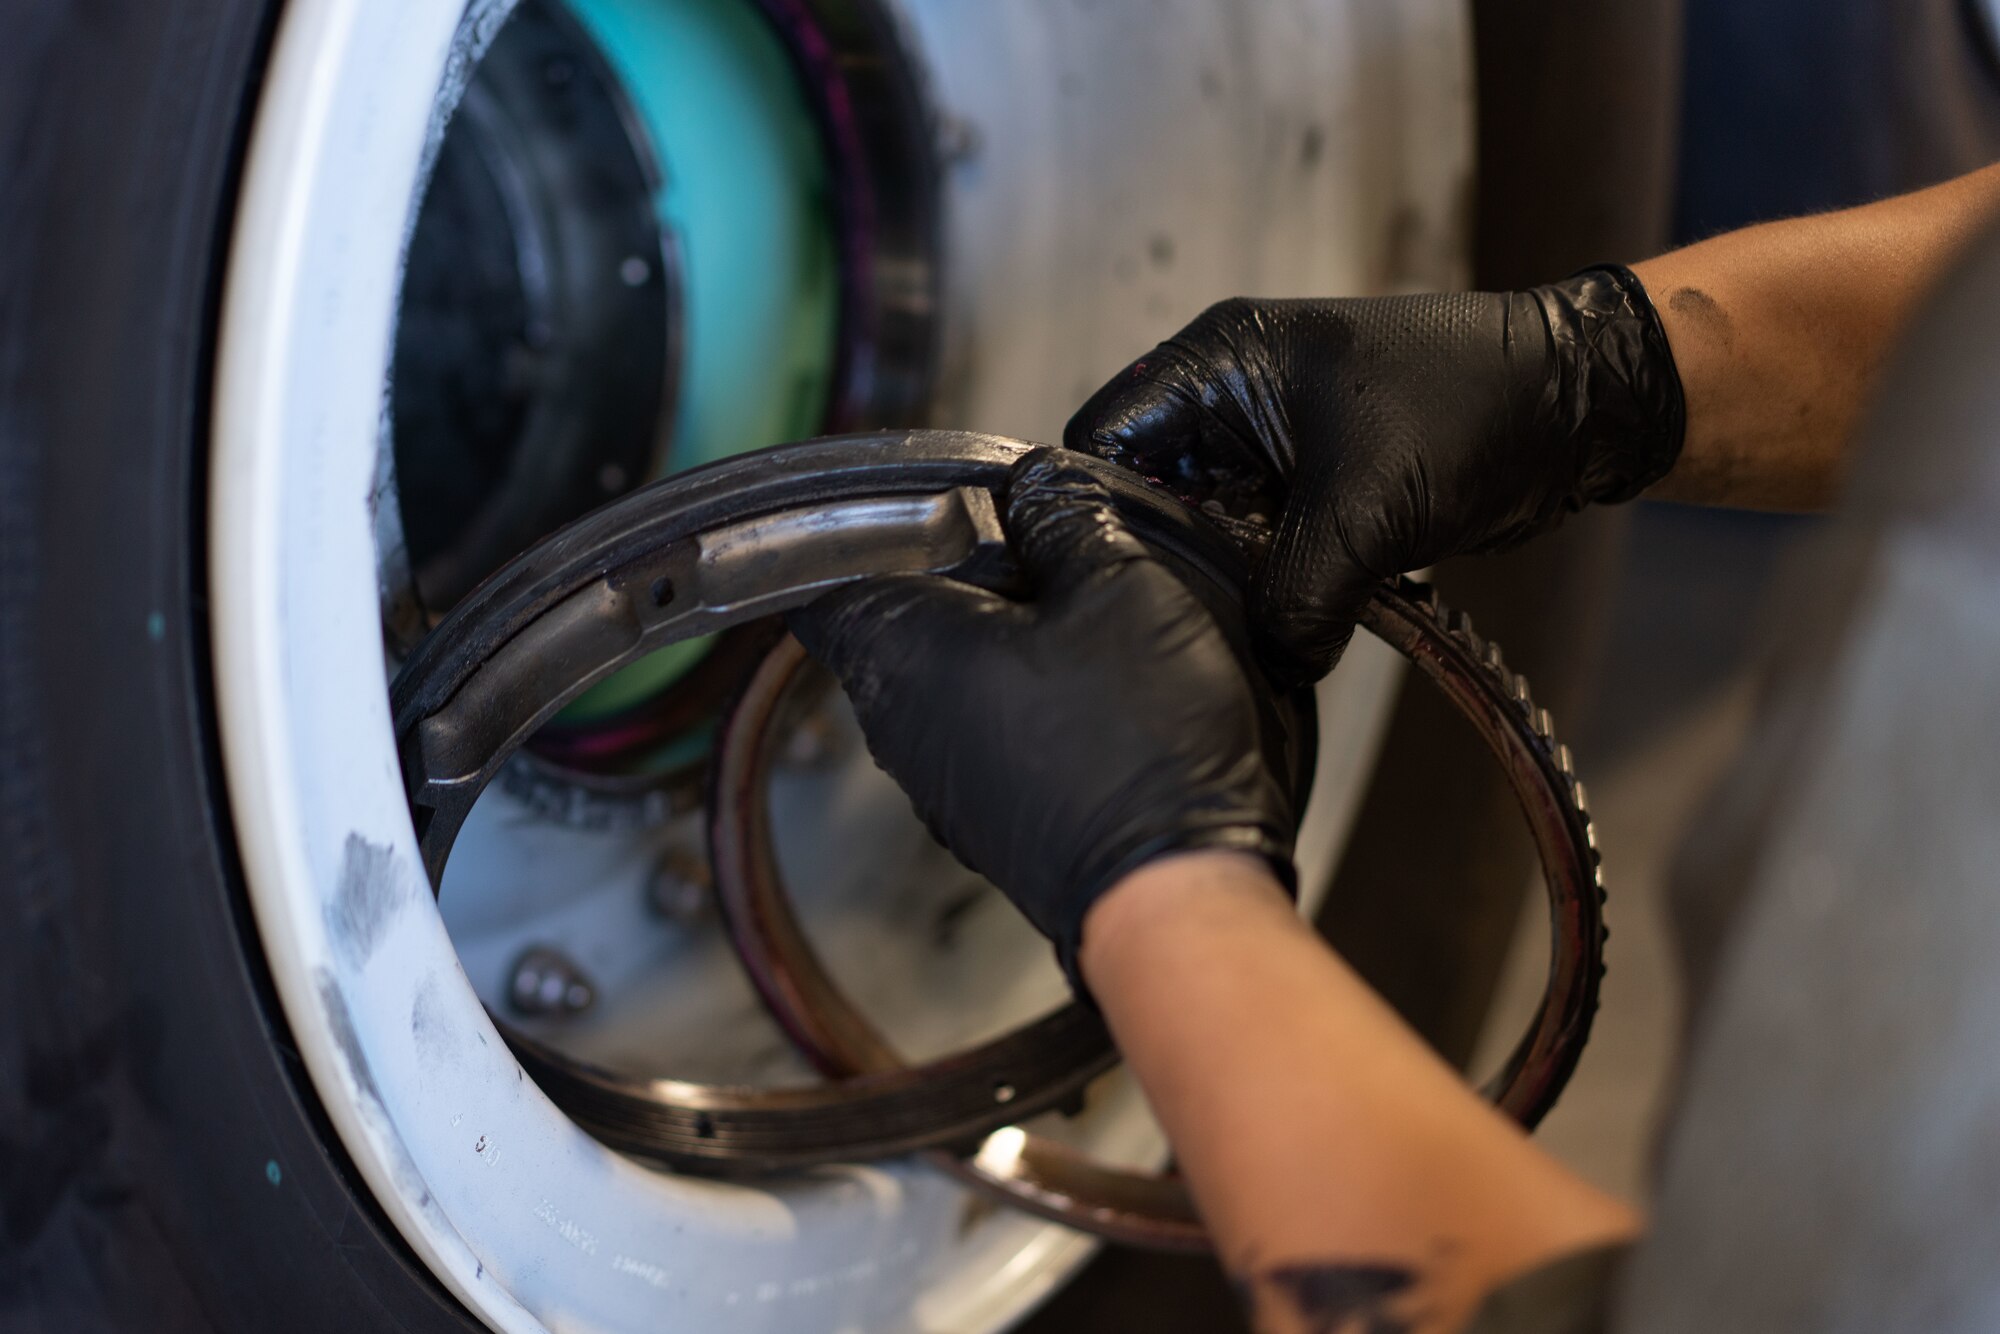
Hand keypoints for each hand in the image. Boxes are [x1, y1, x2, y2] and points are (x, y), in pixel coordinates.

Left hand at [789, 450, 1297, 987]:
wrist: (1175, 895)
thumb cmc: (1138, 748)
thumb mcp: (1124, 582)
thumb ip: (1071, 518)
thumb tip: (1041, 489)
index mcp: (903, 649)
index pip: (826, 573)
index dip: (869, 527)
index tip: (917, 505)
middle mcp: (900, 726)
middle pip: (900, 622)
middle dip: (963, 579)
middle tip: (1042, 548)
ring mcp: (941, 785)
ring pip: (952, 681)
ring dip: (1005, 645)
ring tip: (1089, 620)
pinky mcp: (991, 823)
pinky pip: (992, 736)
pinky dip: (1031, 704)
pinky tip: (1103, 691)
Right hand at [1064, 266, 1684, 683]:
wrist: (1576, 406)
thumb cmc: (1471, 415)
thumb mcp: (1366, 515)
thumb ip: (1295, 599)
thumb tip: (1266, 668)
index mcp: (1217, 363)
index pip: (1104, 438)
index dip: (1094, 511)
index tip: (1105, 587)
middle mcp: (1230, 396)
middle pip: (1148, 490)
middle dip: (1164, 558)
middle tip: (1168, 627)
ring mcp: (1272, 440)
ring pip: (1207, 526)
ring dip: (1223, 578)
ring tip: (1228, 634)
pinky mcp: (1312, 483)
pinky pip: (1260, 543)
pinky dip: (1269, 582)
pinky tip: (1279, 626)